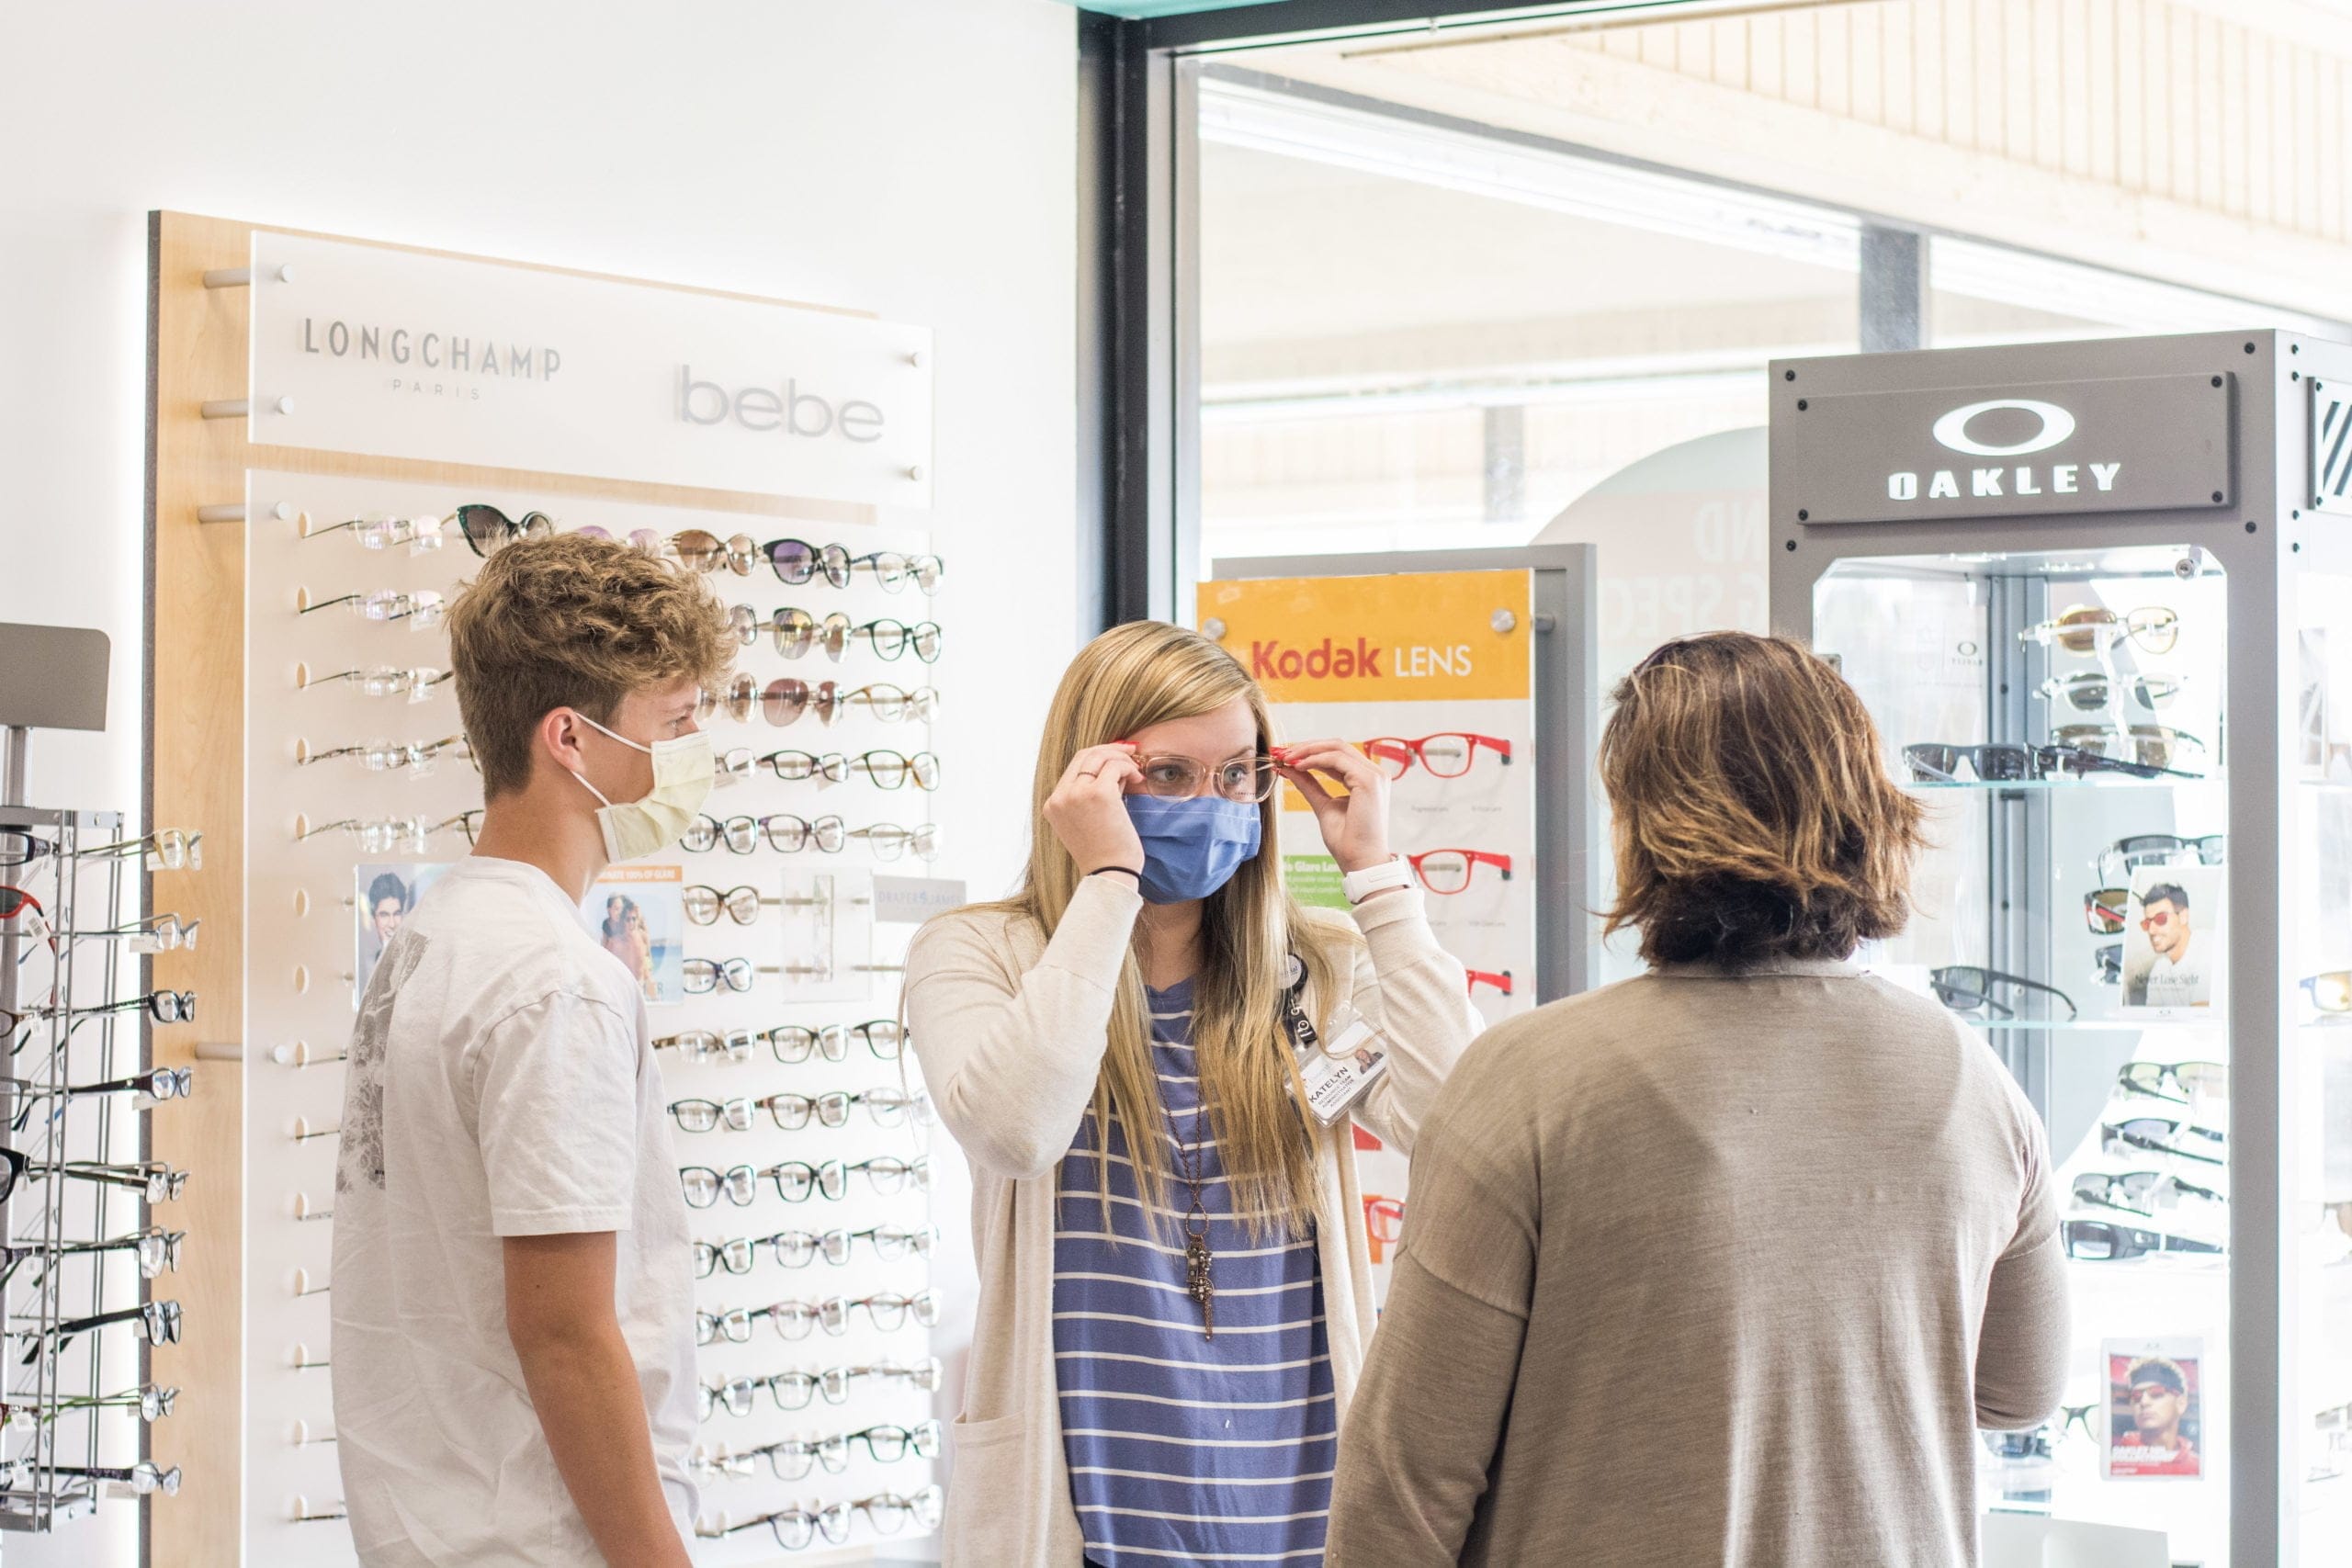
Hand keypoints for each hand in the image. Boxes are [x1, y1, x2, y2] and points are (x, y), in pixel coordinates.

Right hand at [1043, 742, 1145, 874]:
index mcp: (1053, 804)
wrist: (1110, 875)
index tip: (1116, 756)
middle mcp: (1060, 797)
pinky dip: (1128, 768)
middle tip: (1131, 752)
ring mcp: (1077, 794)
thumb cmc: (1105, 854)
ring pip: (1099, 757)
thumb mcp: (1086, 822)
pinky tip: (1137, 779)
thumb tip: (1113, 769)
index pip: (1073, 767)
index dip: (1097, 756)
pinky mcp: (1098, 794)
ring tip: (1136, 772)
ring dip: (1121, 759)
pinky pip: (1114, 767)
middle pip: (1083, 756)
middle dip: (1110, 750)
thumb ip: (1090, 795)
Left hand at [1275, 740, 1391, 874]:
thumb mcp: (1323, 805)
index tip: (1285, 756)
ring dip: (1307, 750)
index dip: (1310, 752)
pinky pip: (1336, 759)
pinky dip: (1314, 759)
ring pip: (1337, 747)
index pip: (1337, 755)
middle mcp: (1374, 774)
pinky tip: (1297, 766)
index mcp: (1366, 779)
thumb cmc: (1346, 840)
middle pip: (1337, 745)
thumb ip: (1309, 784)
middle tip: (1281, 753)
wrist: (1359, 860)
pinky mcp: (1368, 780)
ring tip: (1285, 759)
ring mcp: (1373, 775)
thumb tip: (1289, 767)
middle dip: (1306, 746)